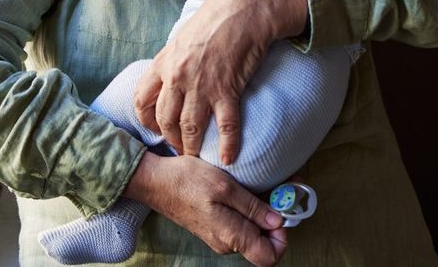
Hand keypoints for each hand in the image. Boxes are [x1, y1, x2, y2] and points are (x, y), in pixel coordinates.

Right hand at [125, 152, 287, 264]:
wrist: (155, 181)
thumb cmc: (187, 180)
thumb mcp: (225, 186)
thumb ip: (252, 207)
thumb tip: (278, 222)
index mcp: (231, 236)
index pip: (269, 257)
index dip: (282, 238)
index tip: (282, 212)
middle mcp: (226, 243)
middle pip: (263, 244)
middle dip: (275, 220)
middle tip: (278, 191)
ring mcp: (219, 237)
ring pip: (252, 234)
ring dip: (262, 214)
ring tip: (263, 188)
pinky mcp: (214, 228)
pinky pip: (240, 227)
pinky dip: (248, 212)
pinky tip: (246, 192)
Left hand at [133, 0, 306, 162]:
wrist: (242, 10)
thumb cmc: (214, 19)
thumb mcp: (181, 37)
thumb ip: (172, 60)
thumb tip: (168, 76)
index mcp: (163, 63)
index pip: (142, 100)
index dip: (147, 120)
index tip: (156, 128)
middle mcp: (178, 78)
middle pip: (164, 119)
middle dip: (169, 138)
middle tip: (178, 147)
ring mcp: (202, 86)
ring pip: (189, 128)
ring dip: (191, 147)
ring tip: (195, 156)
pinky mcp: (227, 90)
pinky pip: (226, 126)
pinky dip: (228, 145)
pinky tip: (229, 158)